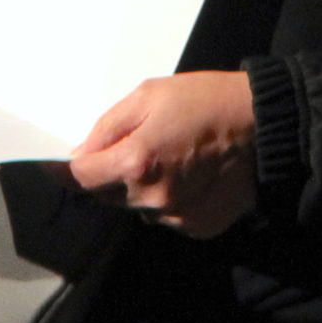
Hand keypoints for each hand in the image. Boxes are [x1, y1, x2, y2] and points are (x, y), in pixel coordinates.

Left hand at [67, 71, 257, 238]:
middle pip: (107, 195)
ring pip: (137, 208)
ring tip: (170, 156)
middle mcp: (152, 198)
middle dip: (110, 173)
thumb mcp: (150, 95)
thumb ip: (108, 127)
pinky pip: (167, 216)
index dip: (65, 170)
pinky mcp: (198, 227)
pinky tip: (190, 175)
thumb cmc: (209, 101)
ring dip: (140, 188)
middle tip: (135, 144)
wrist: (267, 125)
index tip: (54, 164)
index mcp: (136, 162)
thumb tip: (79, 154)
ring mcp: (177, 218)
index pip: (81, 178)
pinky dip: (169, 199)